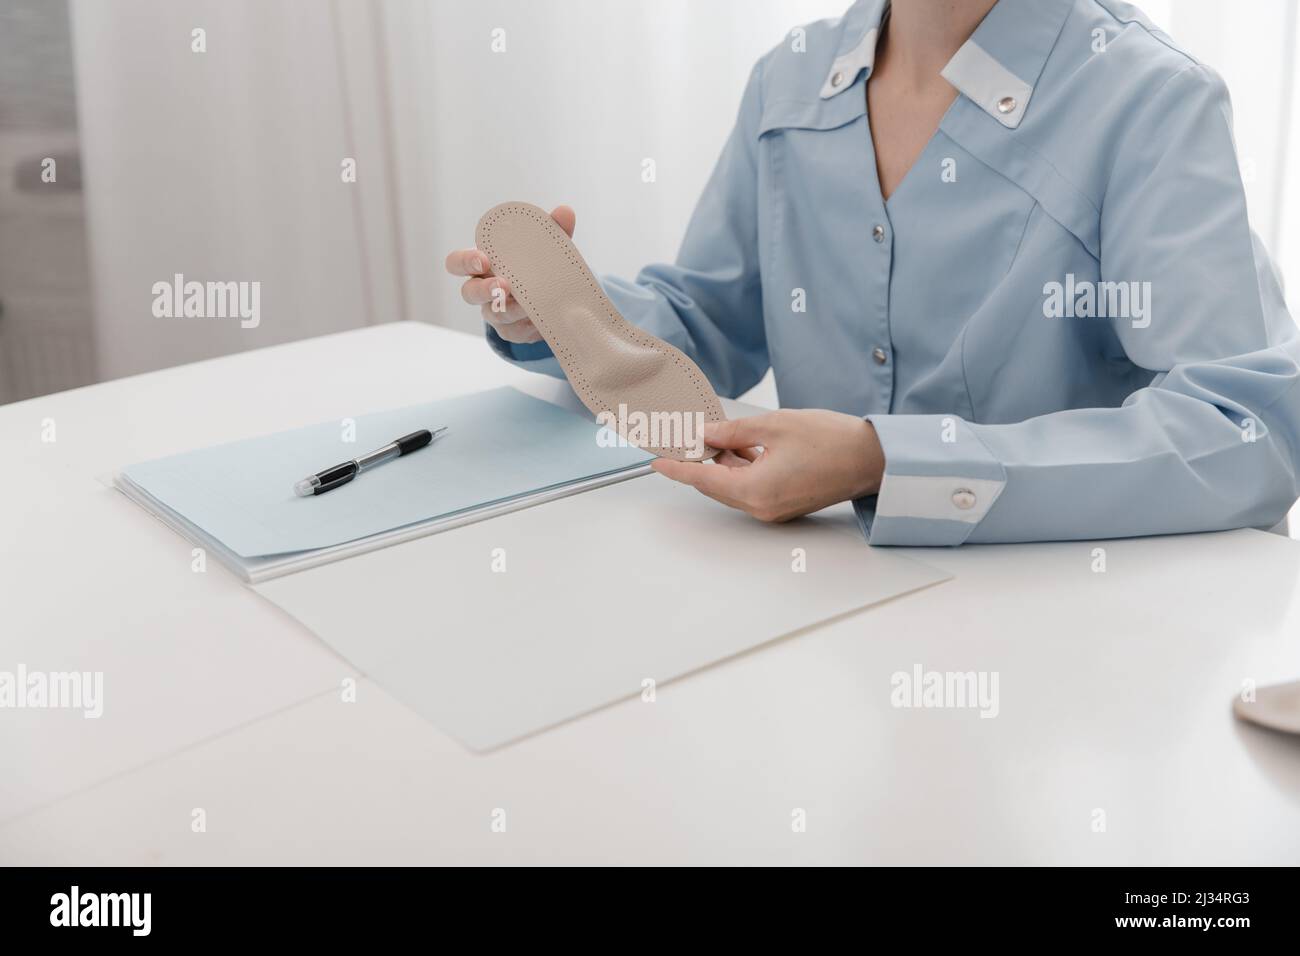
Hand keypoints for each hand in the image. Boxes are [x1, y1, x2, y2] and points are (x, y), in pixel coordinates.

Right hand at [444, 205, 575, 343]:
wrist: (548, 298)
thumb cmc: (533, 266)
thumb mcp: (543, 247)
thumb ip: (552, 230)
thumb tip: (565, 212)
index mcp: (482, 266)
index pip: (457, 263)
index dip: (464, 262)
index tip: (483, 259)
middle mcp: (482, 290)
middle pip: (468, 293)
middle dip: (484, 289)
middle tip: (503, 285)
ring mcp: (495, 314)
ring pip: (493, 315)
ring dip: (510, 309)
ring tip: (527, 305)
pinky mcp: (512, 331)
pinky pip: (515, 331)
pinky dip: (528, 325)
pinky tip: (540, 319)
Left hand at [652, 410, 884, 521]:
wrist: (872, 459)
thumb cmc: (832, 441)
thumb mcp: (773, 426)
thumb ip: (732, 432)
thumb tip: (703, 435)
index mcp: (755, 490)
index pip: (702, 479)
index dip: (677, 468)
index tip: (657, 462)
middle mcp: (761, 507)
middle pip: (715, 486)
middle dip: (700, 462)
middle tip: (688, 438)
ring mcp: (774, 510)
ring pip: (733, 487)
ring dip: (723, 464)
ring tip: (721, 436)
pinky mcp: (785, 505)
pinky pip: (751, 489)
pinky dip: (742, 470)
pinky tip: (745, 447)